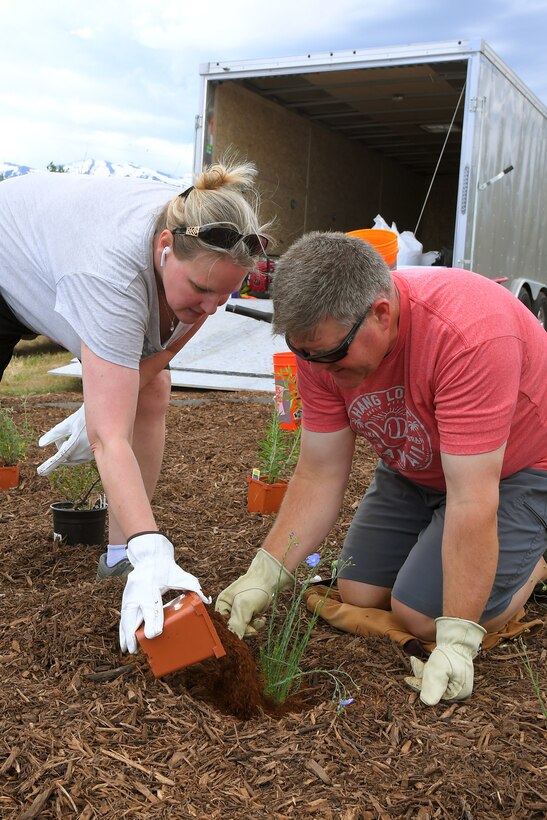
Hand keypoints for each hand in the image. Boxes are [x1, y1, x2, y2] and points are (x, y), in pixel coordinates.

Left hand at [37, 404, 93, 474]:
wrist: (105, 419)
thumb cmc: (85, 419)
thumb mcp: (69, 424)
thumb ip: (54, 434)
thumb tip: (41, 444)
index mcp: (74, 445)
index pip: (57, 458)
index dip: (48, 465)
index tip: (41, 472)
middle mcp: (81, 453)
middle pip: (64, 457)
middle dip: (60, 449)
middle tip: (62, 438)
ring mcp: (88, 456)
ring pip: (71, 458)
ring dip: (68, 451)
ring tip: (71, 439)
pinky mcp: (93, 456)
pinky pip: (79, 458)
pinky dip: (75, 452)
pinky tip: (80, 443)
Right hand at [119, 532, 210, 653]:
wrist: (150, 557)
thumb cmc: (167, 569)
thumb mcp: (181, 577)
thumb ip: (193, 587)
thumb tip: (206, 600)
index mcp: (151, 589)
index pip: (151, 608)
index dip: (153, 622)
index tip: (155, 635)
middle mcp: (138, 594)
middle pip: (134, 617)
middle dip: (134, 635)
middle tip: (135, 651)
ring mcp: (130, 596)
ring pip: (126, 618)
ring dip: (125, 635)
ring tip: (127, 649)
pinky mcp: (127, 598)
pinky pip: (124, 616)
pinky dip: (123, 628)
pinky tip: (124, 638)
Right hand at [215, 549, 293, 638]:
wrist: (269, 579)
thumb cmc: (254, 588)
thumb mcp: (243, 606)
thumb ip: (236, 624)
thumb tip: (234, 640)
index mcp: (221, 606)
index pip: (221, 626)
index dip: (230, 633)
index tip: (240, 637)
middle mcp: (228, 610)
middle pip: (233, 630)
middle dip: (244, 629)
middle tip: (252, 628)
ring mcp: (239, 612)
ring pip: (243, 629)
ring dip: (252, 626)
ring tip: (259, 618)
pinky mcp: (249, 614)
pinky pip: (251, 626)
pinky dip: (257, 624)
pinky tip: (262, 618)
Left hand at [405, 617, 485, 704]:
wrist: (456, 638)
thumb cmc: (448, 654)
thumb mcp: (438, 669)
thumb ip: (432, 685)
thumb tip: (426, 703)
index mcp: (459, 695)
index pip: (435, 697)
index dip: (421, 688)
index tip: (408, 679)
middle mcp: (460, 692)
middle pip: (434, 690)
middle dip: (421, 677)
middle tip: (414, 663)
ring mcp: (456, 683)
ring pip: (433, 682)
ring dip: (423, 671)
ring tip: (415, 660)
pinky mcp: (452, 675)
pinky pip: (436, 676)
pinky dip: (427, 669)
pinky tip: (419, 661)